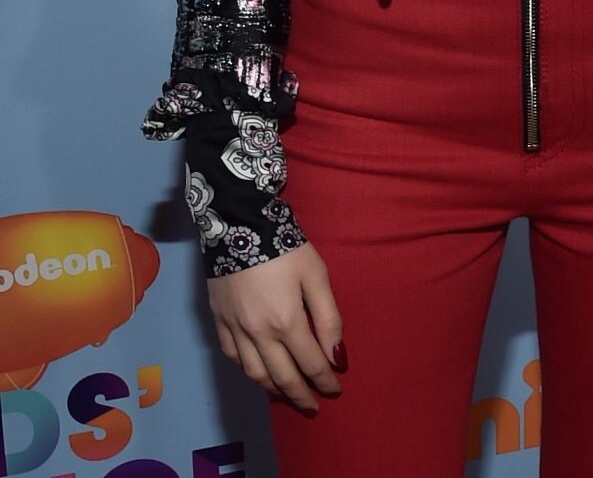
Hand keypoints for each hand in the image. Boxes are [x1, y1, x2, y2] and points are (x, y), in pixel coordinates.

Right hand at [207, 240, 343, 415]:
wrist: (239, 222)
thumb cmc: (285, 246)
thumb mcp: (316, 275)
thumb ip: (328, 317)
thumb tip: (337, 356)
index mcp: (286, 322)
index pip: (311, 364)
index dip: (326, 380)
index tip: (336, 389)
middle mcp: (258, 334)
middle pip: (282, 377)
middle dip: (301, 395)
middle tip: (314, 406)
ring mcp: (235, 329)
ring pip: (255, 373)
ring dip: (274, 389)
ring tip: (288, 394)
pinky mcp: (218, 321)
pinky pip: (233, 357)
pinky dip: (248, 370)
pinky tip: (258, 371)